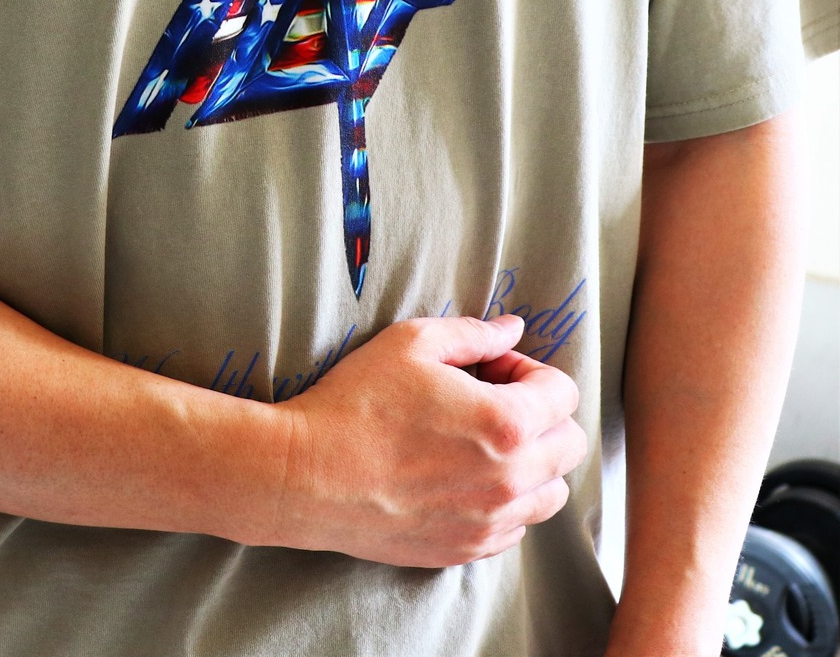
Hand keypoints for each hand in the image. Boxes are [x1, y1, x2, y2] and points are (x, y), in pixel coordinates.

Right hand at [271, 314, 586, 566]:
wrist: (308, 474)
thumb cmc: (356, 402)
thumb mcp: (411, 343)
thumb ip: (474, 333)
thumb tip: (511, 329)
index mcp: (507, 423)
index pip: (564, 393)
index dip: (529, 370)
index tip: (491, 368)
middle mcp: (511, 480)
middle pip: (570, 445)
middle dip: (542, 414)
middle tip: (491, 400)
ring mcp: (491, 522)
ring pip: (551, 493)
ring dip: (532, 462)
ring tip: (480, 442)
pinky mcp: (467, 549)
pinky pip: (516, 527)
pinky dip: (504, 500)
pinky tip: (460, 476)